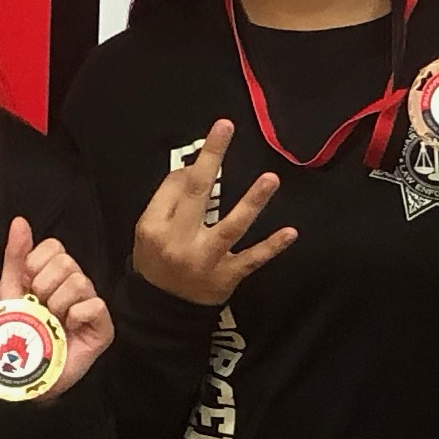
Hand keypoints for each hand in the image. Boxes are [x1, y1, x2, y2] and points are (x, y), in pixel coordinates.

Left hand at [0, 212, 115, 387]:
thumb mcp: (10, 291)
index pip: (54, 246)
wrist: (21, 373)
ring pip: (80, 282)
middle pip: (67, 262)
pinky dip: (76, 316)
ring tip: (51, 321)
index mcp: (53, 275)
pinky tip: (67, 329)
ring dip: (57, 303)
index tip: (27, 285)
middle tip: (39, 306)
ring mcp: (90, 306)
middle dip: (44, 285)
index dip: (36, 263)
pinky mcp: (103, 328)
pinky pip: (94, 305)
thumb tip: (20, 221)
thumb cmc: (16, 333)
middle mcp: (75, 286)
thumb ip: (16, 256)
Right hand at [132, 123, 291, 306]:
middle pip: (196, 194)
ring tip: (271, 179)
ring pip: (230, 227)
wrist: (162, 311)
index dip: (191, 167)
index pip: (175, 187)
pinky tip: (291, 232)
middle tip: (226, 127)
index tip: (206, 154)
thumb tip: (192, 169)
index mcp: (155, 226)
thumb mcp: (148, 230)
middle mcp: (179, 242)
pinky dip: (271, 247)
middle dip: (211, 159)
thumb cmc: (157, 261)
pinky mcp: (227, 277)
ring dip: (252, 202)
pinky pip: (252, 259)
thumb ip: (168, 200)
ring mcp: (205, 260)